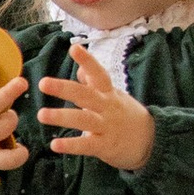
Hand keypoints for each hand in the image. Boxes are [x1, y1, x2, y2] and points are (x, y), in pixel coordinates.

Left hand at [39, 41, 154, 171]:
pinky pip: (87, 145)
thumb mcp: (114, 96)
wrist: (152, 141)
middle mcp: (107, 108)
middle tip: (43, 83)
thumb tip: (79, 68)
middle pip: (86, 95)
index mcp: (109, 94)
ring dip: (61, 117)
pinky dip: (71, 145)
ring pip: (83, 119)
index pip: (99, 74)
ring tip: (41, 114)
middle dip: (64, 88)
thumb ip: (95, 84)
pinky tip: (54, 144)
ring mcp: (107, 127)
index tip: (74, 48)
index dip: (88, 61)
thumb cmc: (127, 116)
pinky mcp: (105, 146)